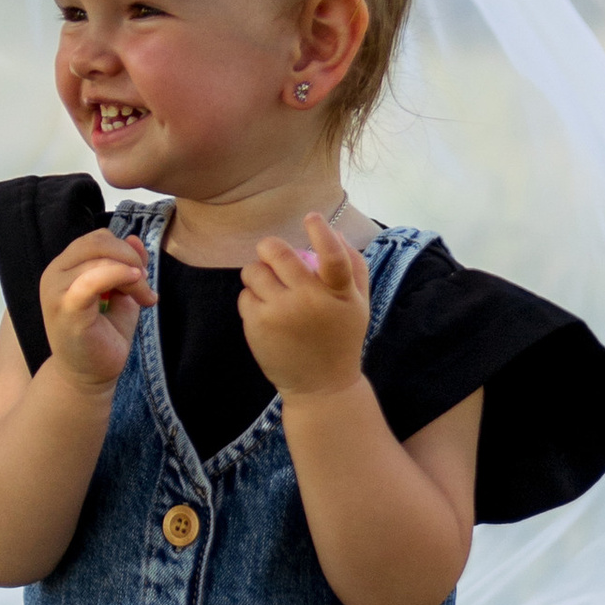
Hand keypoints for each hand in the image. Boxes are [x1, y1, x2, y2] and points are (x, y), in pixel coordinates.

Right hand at [40, 228, 152, 394]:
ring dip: (131, 272)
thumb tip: (135, 238)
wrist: (88, 377)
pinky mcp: (65, 308)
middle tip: (146, 286)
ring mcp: (56, 290)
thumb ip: (127, 265)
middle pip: (98, 241)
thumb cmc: (102, 337)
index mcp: (65, 267)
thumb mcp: (121, 293)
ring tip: (144, 297)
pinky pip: (92, 279)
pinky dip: (118, 275)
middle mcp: (54, 273)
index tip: (143, 277)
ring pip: (99, 258)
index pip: (98, 239)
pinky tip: (136, 285)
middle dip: (130, 258)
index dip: (126, 250)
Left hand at [240, 215, 371, 407]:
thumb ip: (354, 266)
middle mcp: (310, 301)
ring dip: (258, 272)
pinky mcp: (258, 326)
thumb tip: (334, 231)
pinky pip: (245, 295)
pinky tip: (266, 311)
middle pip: (279, 254)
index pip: (334, 256)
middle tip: (270, 252)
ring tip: (268, 286)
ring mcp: (281, 313)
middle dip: (270, 248)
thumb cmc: (341, 339)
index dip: (321, 231)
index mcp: (339, 294)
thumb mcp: (358, 304)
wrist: (322, 386)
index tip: (311, 217)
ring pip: (254, 271)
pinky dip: (252, 298)